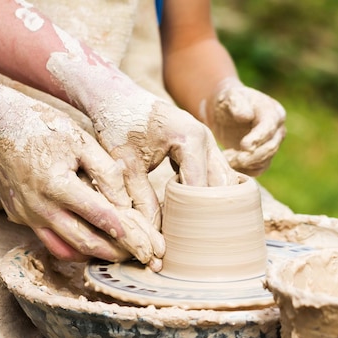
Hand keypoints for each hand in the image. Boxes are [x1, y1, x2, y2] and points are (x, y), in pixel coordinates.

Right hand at [0, 75, 164, 267]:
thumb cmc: (42, 126)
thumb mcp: (81, 140)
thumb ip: (107, 172)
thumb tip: (126, 203)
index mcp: (59, 186)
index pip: (104, 220)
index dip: (131, 238)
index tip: (152, 249)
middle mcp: (41, 208)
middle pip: (87, 244)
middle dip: (118, 255)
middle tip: (143, 258)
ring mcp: (27, 215)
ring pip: (65, 250)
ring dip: (94, 256)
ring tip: (119, 253)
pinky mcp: (19, 216)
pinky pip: (49, 240)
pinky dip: (72, 246)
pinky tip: (90, 240)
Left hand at [88, 81, 239, 227]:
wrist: (115, 98)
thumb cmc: (117, 127)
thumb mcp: (126, 166)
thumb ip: (141, 200)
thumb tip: (155, 237)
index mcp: (190, 139)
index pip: (201, 187)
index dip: (191, 215)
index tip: (179, 239)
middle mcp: (206, 138)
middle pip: (221, 186)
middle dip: (208, 212)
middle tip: (193, 239)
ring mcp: (207, 141)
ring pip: (222, 181)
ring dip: (210, 203)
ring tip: (193, 228)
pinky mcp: (202, 147)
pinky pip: (214, 175)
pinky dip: (207, 193)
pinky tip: (190, 211)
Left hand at [204, 78, 285, 175]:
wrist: (225, 112)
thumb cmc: (229, 101)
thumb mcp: (230, 97)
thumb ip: (237, 103)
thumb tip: (247, 116)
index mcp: (273, 112)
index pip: (270, 127)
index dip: (258, 138)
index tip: (243, 146)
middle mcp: (278, 130)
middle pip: (270, 147)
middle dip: (251, 156)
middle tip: (230, 158)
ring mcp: (272, 144)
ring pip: (265, 161)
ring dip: (245, 164)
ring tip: (226, 158)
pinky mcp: (264, 157)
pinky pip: (258, 169)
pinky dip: (245, 170)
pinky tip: (230, 165)